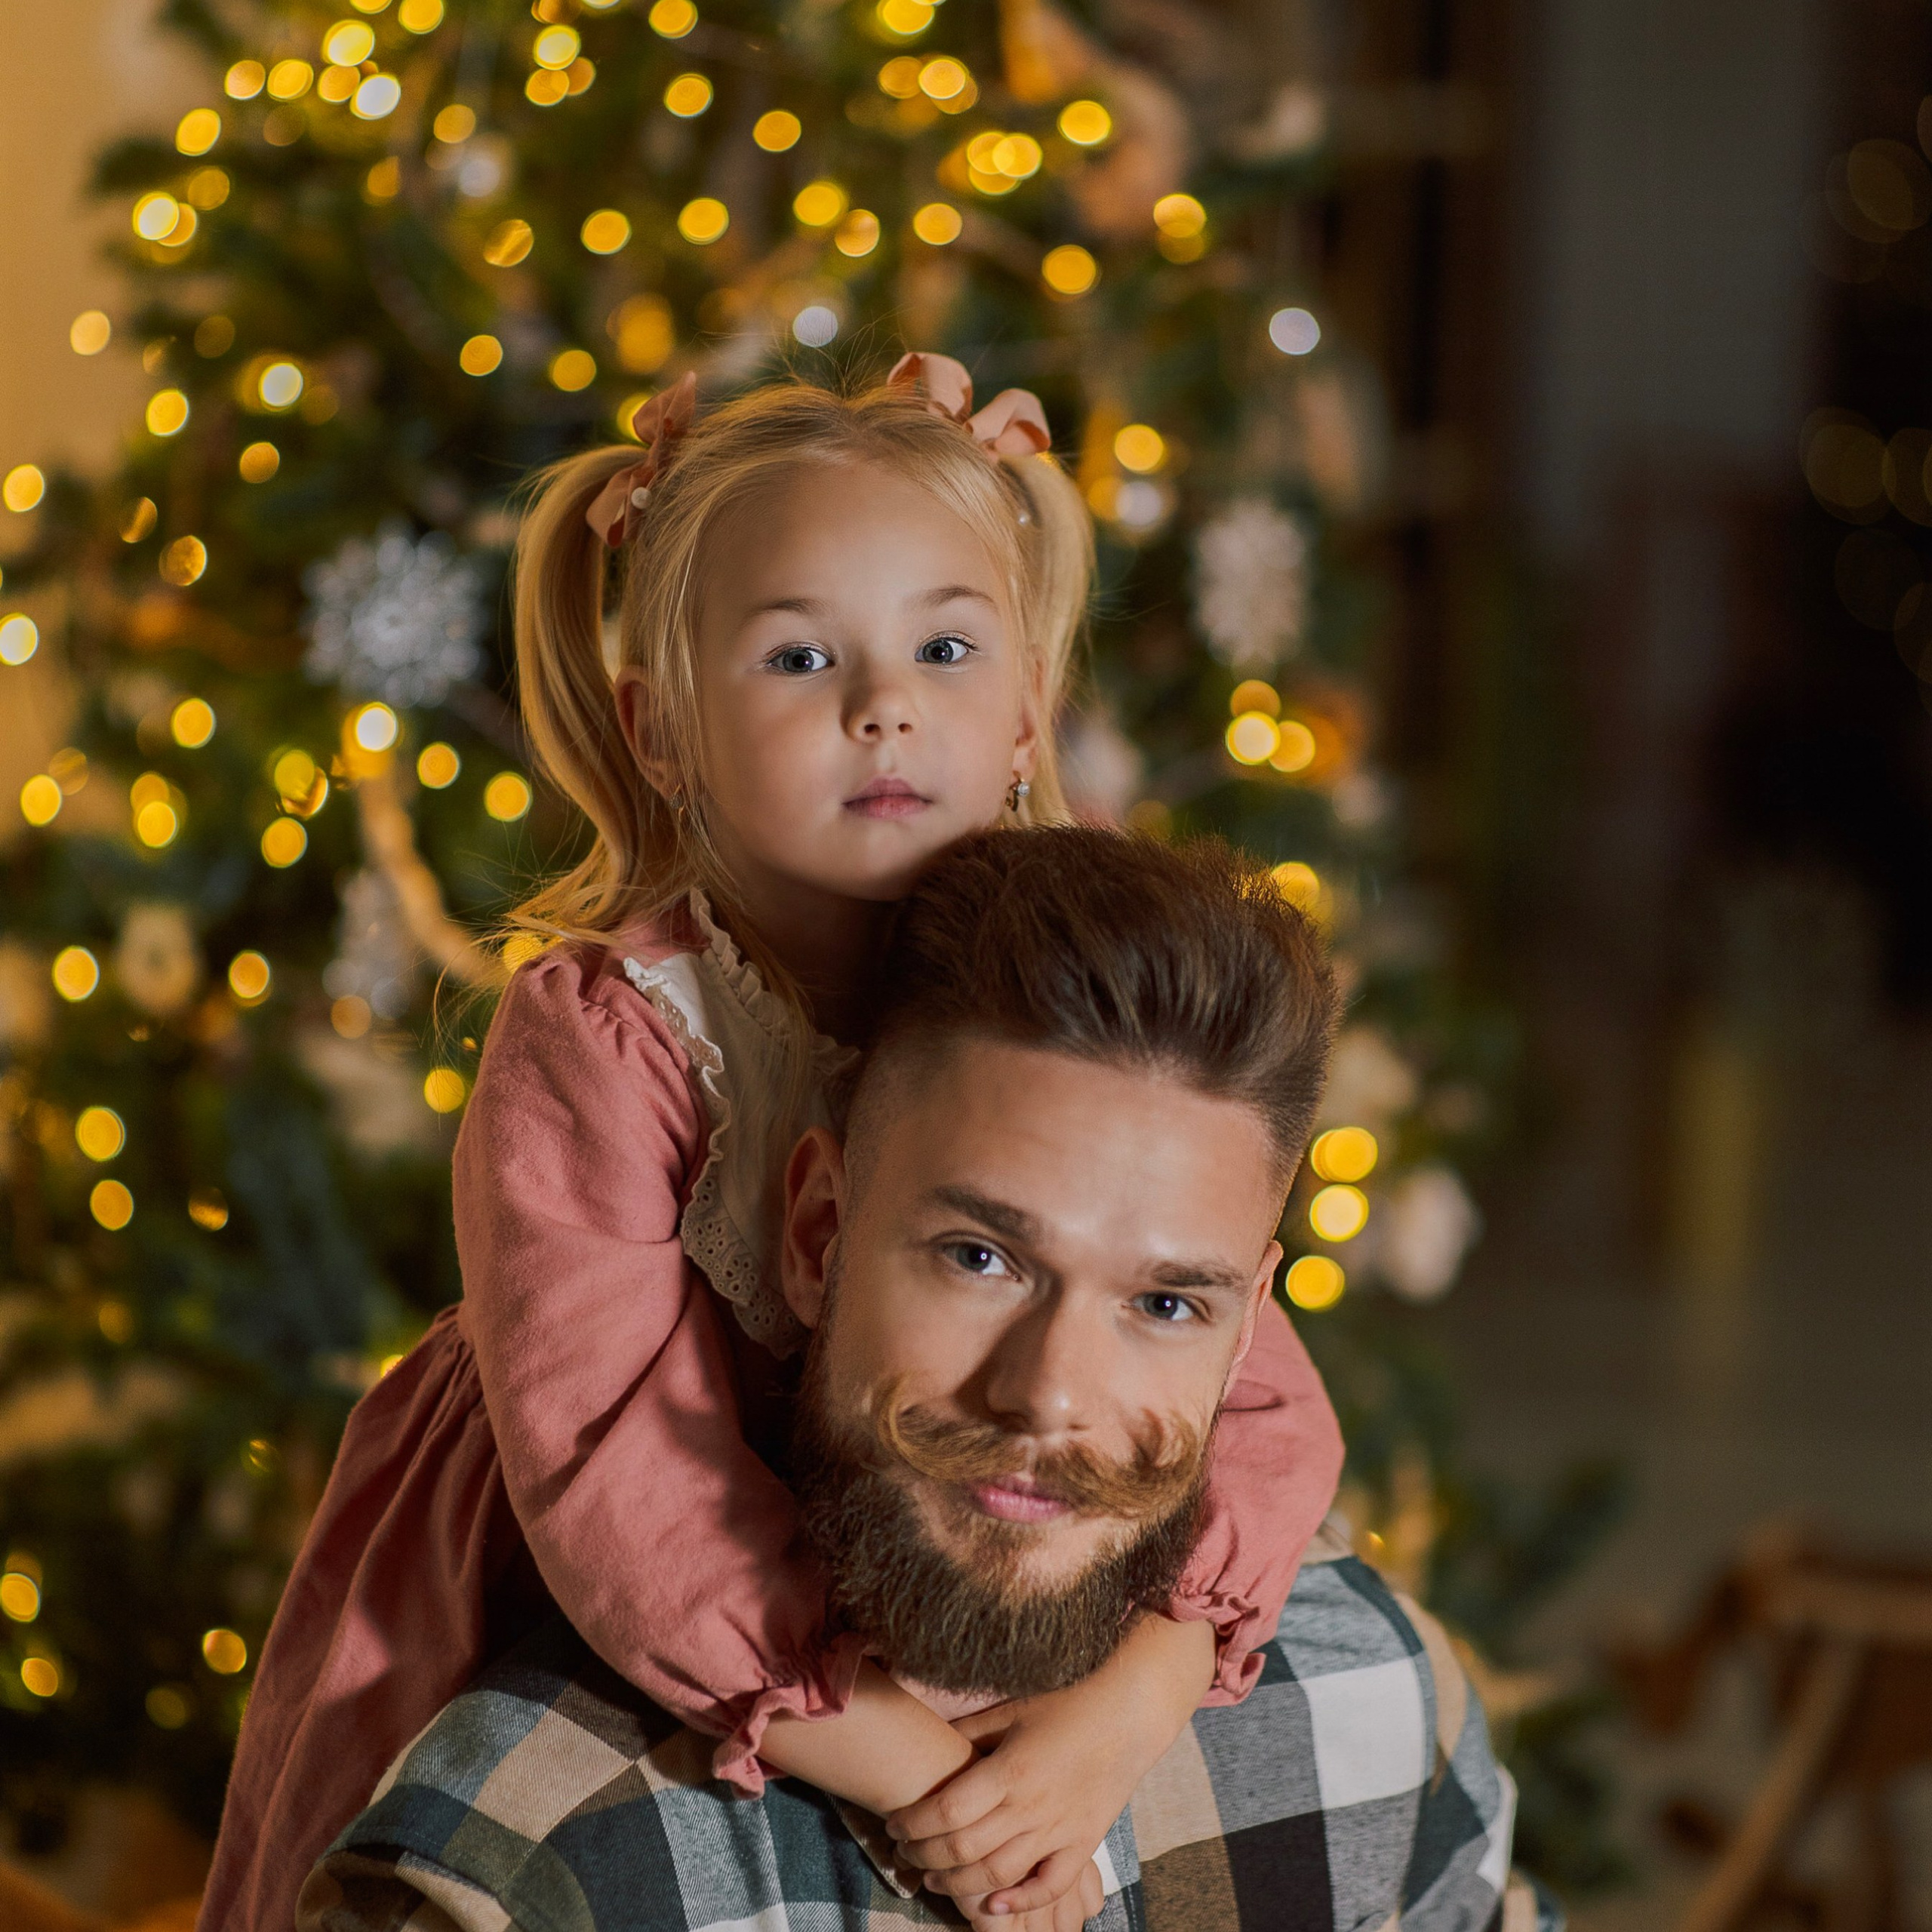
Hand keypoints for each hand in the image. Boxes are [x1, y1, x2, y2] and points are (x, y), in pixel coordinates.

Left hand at [884, 1686, 1142, 1917]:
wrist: (1130, 1711)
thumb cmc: (1069, 1700)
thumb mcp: (1012, 1708)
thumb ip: (971, 1731)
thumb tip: (931, 1742)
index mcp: (1009, 1770)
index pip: (946, 1812)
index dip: (913, 1824)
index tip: (893, 1825)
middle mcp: (1031, 1807)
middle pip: (963, 1849)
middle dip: (924, 1857)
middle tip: (903, 1854)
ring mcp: (1059, 1829)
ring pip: (997, 1874)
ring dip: (957, 1884)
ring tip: (933, 1878)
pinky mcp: (1082, 1843)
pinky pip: (1049, 1885)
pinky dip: (1020, 1901)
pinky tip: (992, 1906)